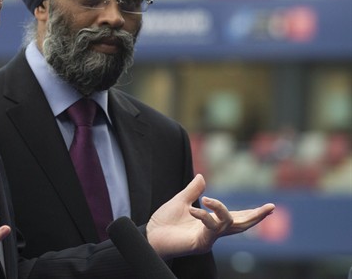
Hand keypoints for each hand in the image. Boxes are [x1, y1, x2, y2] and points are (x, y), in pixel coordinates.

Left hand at [146, 174, 274, 258]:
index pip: (236, 217)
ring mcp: (208, 239)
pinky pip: (209, 229)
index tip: (270, 207)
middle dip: (256, 216)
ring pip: (227, 224)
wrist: (150, 235)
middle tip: (270, 208)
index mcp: (211, 223)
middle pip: (241, 225)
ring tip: (207, 199)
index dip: (252, 212)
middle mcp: (213, 232)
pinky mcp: (200, 244)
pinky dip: (204, 217)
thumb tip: (202, 176)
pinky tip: (195, 209)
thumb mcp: (180, 201)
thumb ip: (193, 191)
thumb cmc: (164, 221)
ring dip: (220, 209)